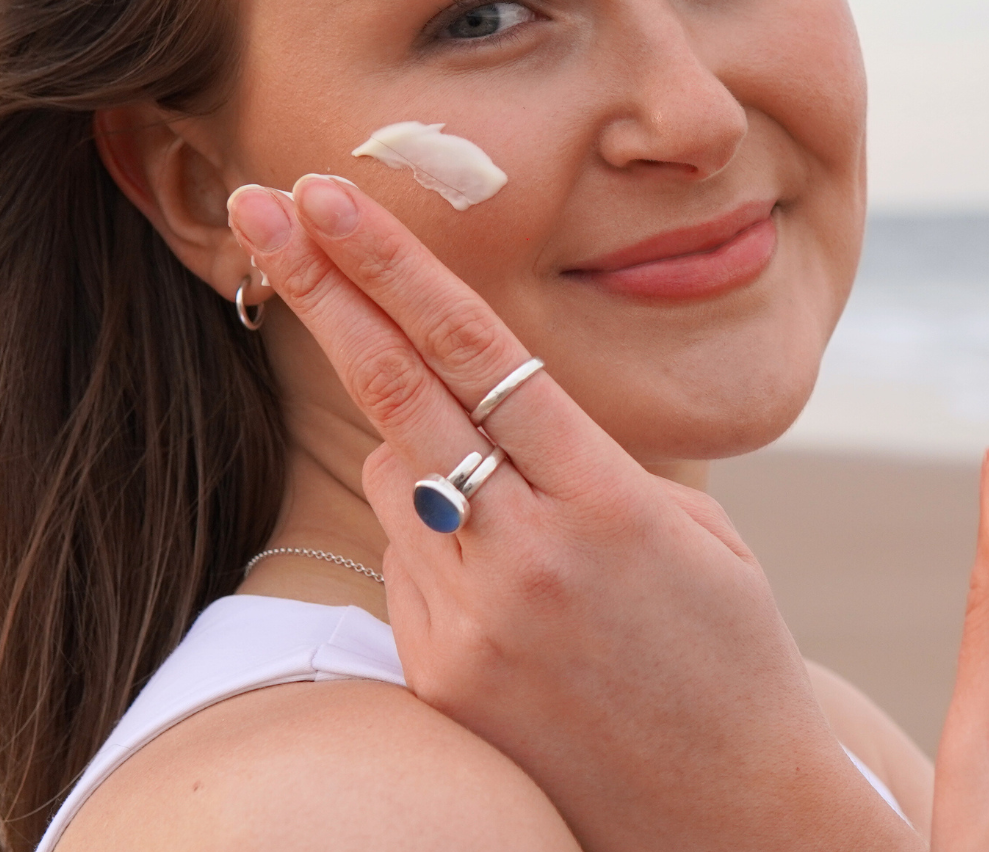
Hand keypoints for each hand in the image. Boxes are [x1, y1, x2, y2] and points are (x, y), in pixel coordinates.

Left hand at [227, 175, 916, 851]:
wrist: (728, 815)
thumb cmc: (728, 655)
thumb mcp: (690, 532)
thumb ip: (580, 463)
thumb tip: (465, 412)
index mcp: (608, 504)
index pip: (479, 355)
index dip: (396, 267)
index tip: (330, 197)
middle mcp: (528, 558)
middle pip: (398, 392)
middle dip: (324, 288)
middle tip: (260, 203)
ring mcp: (472, 626)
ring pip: (398, 479)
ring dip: (427, 457)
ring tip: (531, 530)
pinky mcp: (437, 679)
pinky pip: (408, 566)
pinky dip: (441, 546)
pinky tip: (522, 605)